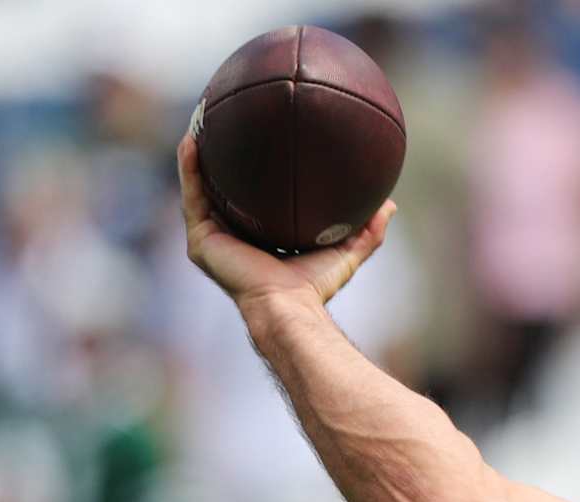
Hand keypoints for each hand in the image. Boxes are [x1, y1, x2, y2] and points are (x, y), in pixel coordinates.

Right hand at [177, 132, 394, 313]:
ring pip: (201, 189)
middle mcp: (232, 238)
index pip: (255, 203)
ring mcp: (213, 239)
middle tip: (224, 123)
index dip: (255, 176)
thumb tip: (390, 205)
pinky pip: (193, 196)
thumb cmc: (315, 287)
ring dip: (198, 156)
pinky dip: (189, 168)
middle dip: (222, 159)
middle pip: (223, 191)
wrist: (289, 305)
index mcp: (260, 240)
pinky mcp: (201, 240)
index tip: (261, 144)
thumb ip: (368, 231)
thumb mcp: (347, 252)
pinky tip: (192, 140)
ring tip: (199, 119)